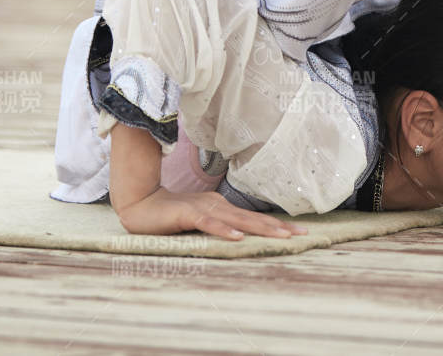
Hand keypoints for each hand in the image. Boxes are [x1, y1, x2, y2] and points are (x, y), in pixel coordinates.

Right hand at [115, 185, 309, 240]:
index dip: (275, 225)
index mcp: (221, 207)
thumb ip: (217, 226)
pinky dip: (224, 230)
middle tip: (302, 234)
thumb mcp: (199, 221)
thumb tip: (241, 237)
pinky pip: (209, 224)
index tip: (299, 232)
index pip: (252, 219)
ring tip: (281, 235)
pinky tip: (238, 238)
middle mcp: (217, 205)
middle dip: (278, 227)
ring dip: (259, 229)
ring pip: (236, 220)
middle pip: (251, 218)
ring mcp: (203, 208)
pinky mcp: (188, 214)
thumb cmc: (170, 215)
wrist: (140, 205)